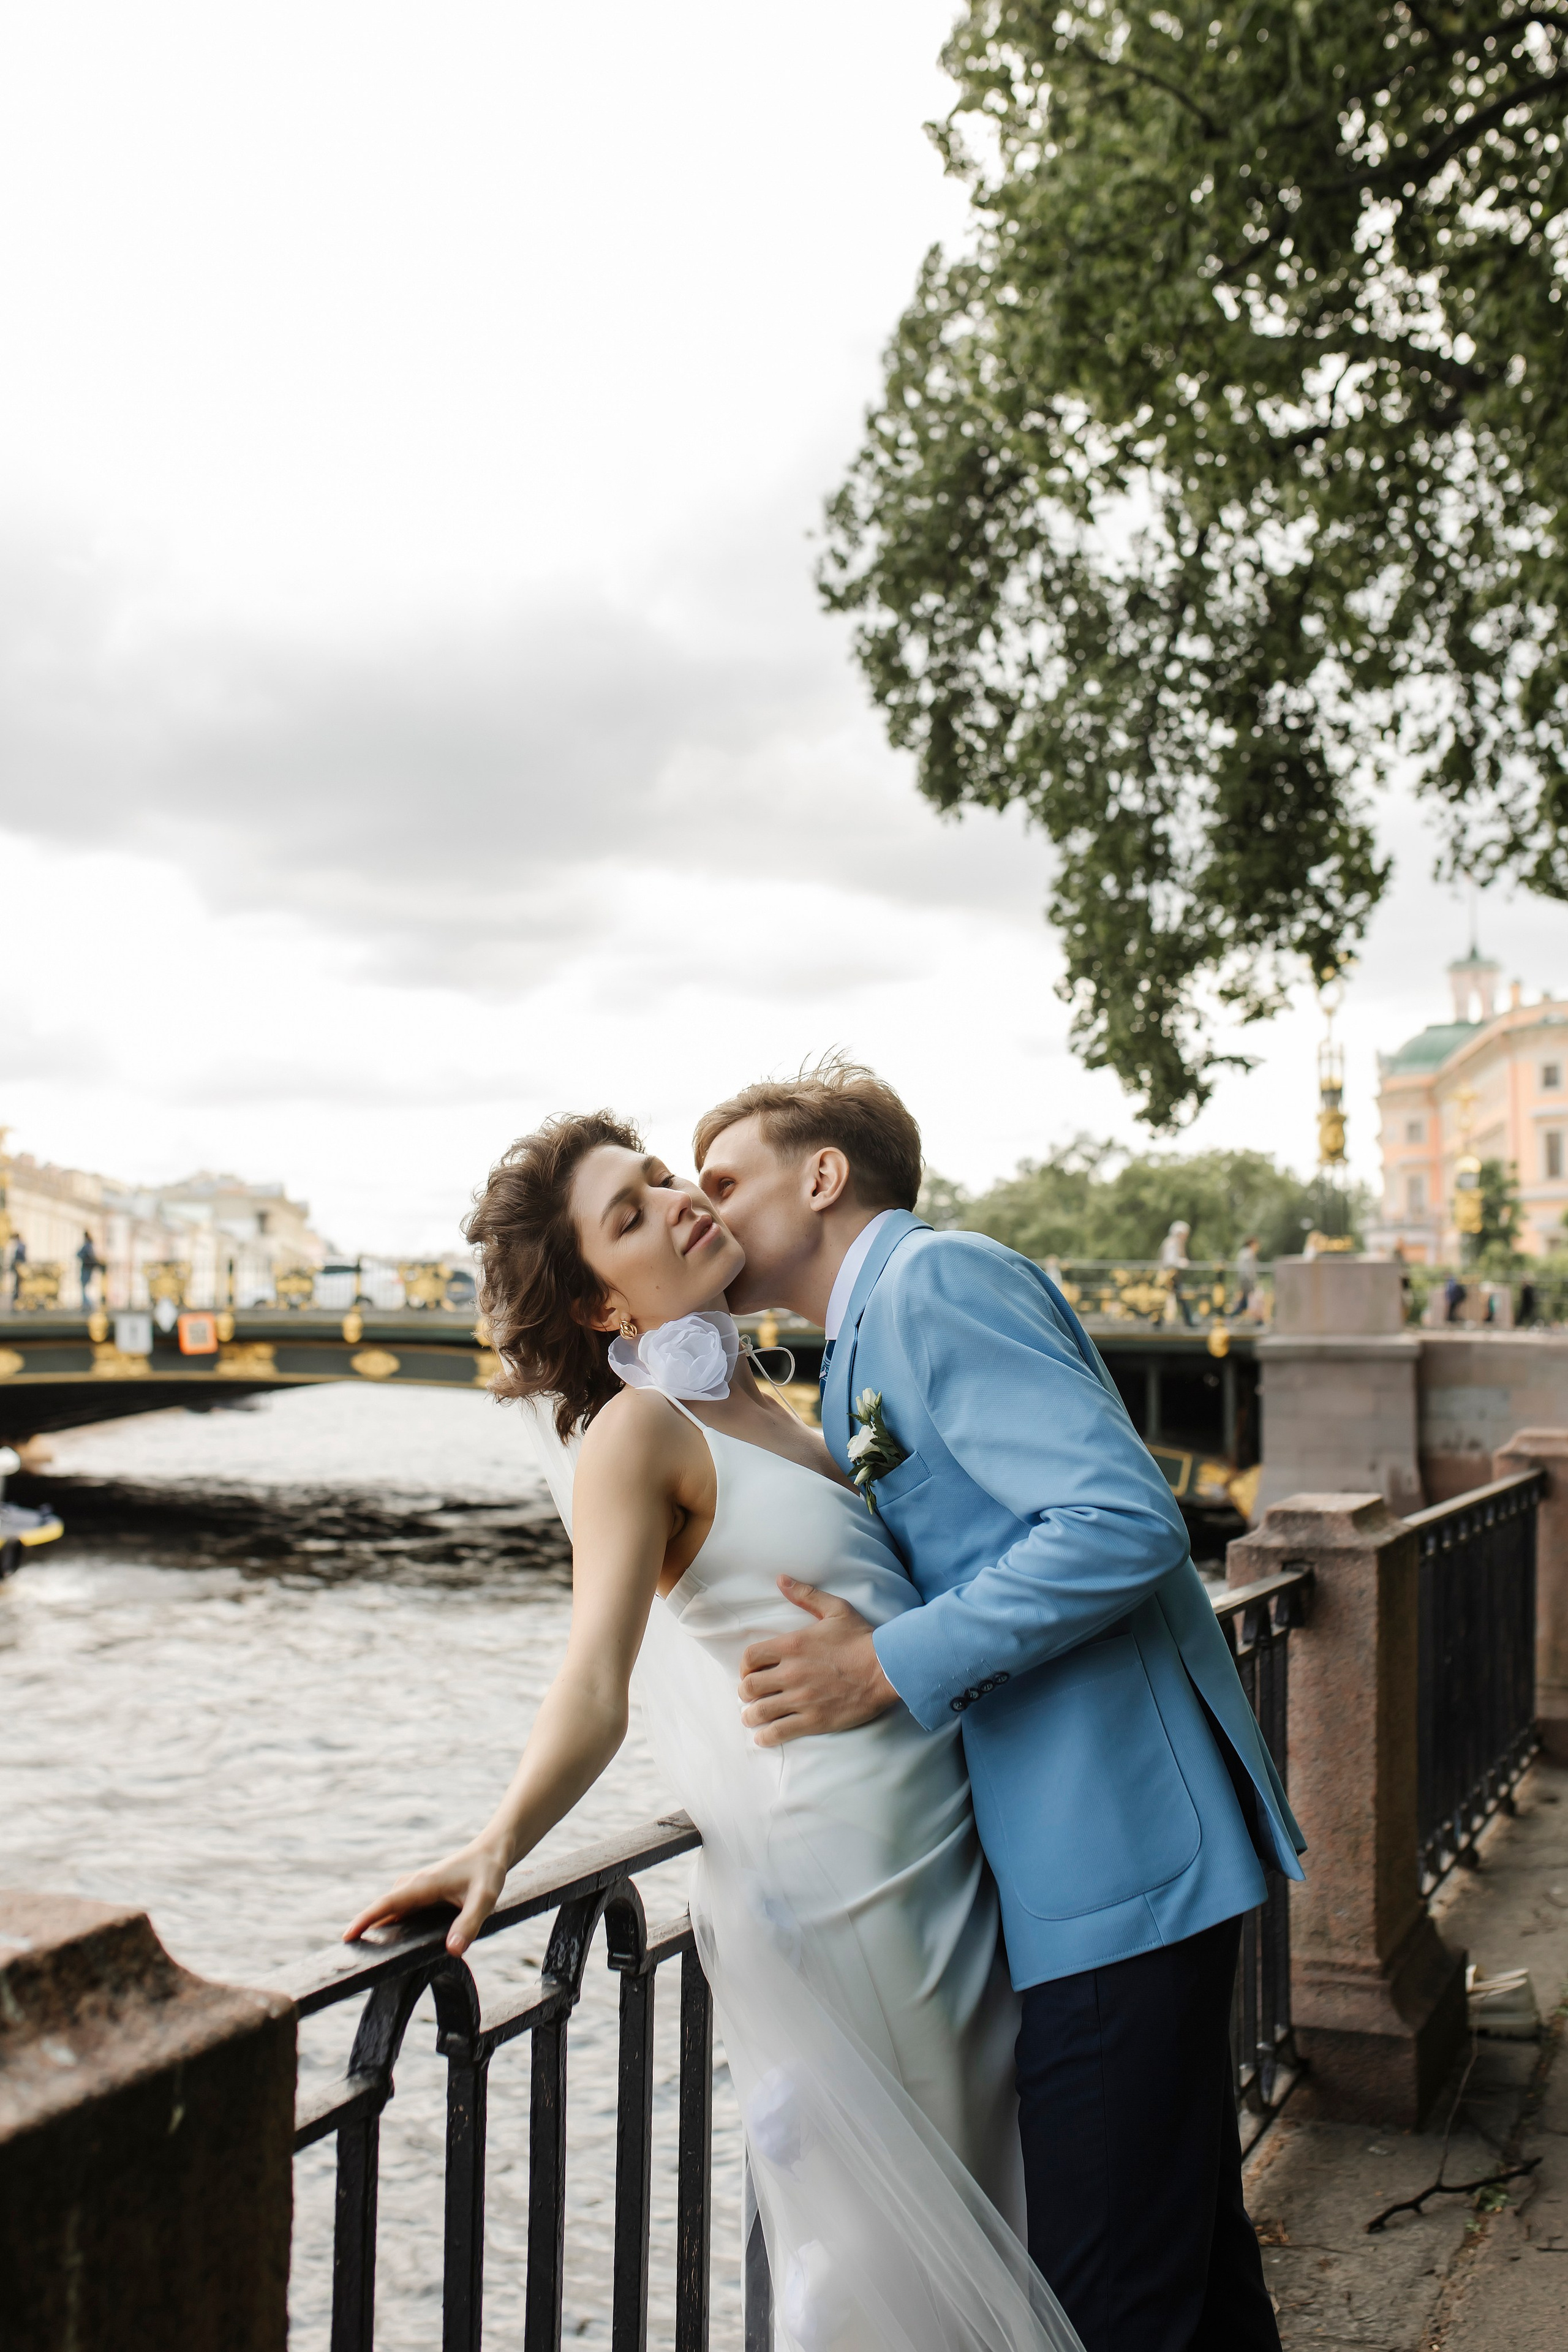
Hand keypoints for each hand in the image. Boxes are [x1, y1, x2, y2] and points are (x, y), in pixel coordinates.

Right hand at [342, 1837, 511, 1957]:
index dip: (366, 1919)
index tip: (347, 1936)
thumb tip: (453, 1951)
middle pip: (384, 1907)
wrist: (493, 1851)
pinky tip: (392, 1938)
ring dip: (377, 1924)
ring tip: (366, 1951)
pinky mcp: (424, 1891)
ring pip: (391, 1907)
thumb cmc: (488, 1872)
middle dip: (365, 1927)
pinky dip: (391, 1920)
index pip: (387, 1903)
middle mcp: (415, 1885)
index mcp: (424, 1885)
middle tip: (350, 1955)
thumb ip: (469, 1924)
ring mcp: (418, 1887)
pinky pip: (401, 1907)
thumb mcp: (484, 1899)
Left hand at [738, 1577, 898, 1744]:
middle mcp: (791, 1673)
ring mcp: (801, 1699)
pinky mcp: (813, 1720)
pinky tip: (764, 1736)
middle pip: (749, 1686)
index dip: (745, 1665)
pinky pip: (778, 1733)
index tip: (750, 1670)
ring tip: (752, 1716)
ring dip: (750, 1715)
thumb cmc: (862, 1638)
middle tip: (751, 1694)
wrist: (887, 1668)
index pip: (750, 1657)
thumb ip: (805, 1595)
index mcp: (792, 1645)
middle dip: (745, 1692)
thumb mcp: (835, 1609)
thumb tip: (781, 1579)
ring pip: (758, 1712)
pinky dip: (765, 1737)